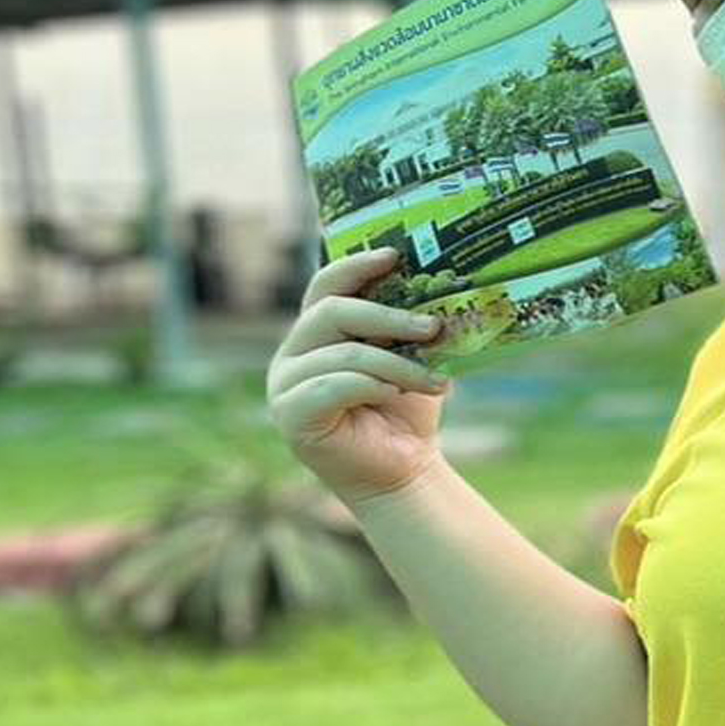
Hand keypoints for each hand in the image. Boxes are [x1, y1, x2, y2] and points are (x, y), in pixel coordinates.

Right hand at [266, 247, 454, 504]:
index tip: (396, 256)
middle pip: (333, 312)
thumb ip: (409, 325)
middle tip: (434, 327)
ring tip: (436, 380)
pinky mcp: (290, 413)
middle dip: (390, 317)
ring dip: (399, 365)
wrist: (403, 469)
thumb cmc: (406, 410)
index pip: (325, 285)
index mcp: (316, 331)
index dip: (356, 266)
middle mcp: (293, 352)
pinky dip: (376, 387)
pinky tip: (399, 397)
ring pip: (345, 354)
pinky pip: (335, 385)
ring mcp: (284, 383)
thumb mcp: (411, 358)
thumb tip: (439, 284)